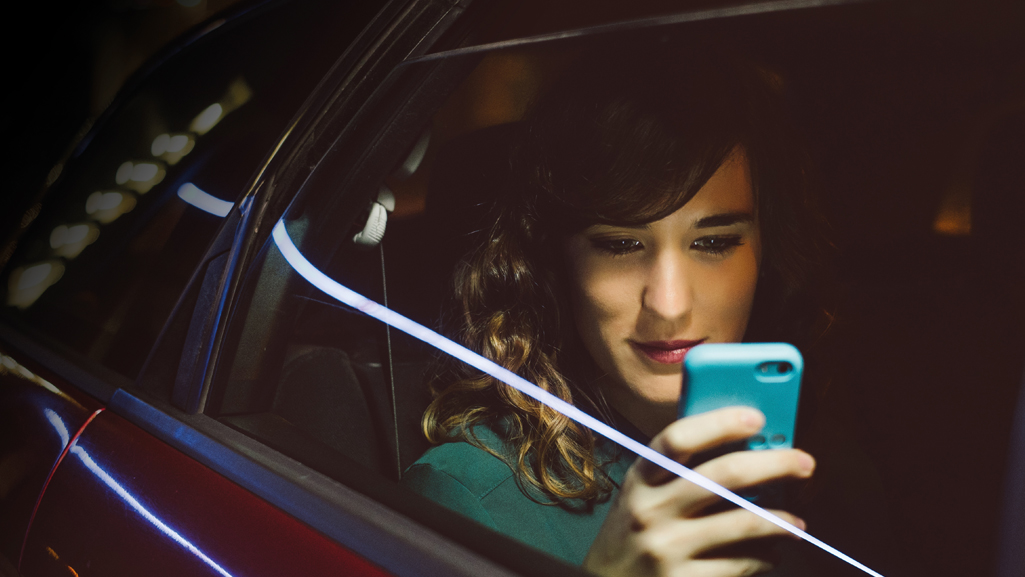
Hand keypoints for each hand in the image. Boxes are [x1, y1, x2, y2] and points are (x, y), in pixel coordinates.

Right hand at [583, 407, 814, 576]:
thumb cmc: (636, 529)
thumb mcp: (642, 492)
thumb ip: (679, 469)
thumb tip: (745, 446)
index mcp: (641, 478)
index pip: (678, 439)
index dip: (719, 423)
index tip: (757, 417)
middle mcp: (651, 509)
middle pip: (724, 475)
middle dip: (774, 464)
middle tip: (804, 462)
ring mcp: (668, 548)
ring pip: (744, 523)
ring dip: (781, 520)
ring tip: (797, 522)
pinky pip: (741, 564)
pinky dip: (765, 556)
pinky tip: (771, 552)